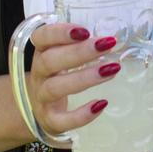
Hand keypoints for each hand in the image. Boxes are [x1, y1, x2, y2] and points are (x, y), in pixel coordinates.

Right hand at [25, 22, 118, 138]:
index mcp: (42, 51)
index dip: (60, 32)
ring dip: (85, 78)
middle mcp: (39, 73)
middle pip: (50, 61)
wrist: (39, 107)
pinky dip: (81, 115)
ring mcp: (42, 98)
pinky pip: (62, 120)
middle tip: (107, 45)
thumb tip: (113, 39)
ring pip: (55, 87)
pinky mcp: (50, 120)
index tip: (85, 31)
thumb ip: (83, 44)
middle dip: (80, 52)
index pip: (42, 37)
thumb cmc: (59, 72)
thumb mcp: (63, 54)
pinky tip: (101, 104)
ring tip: (112, 69)